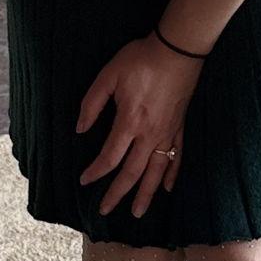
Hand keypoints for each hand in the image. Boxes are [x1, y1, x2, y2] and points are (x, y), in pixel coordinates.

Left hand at [77, 33, 203, 217]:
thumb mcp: (108, 75)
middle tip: (105, 211)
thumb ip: (92, 104)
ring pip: (156, 171)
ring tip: (137, 212)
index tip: (84, 181)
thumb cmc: (141, 59)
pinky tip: (168, 188)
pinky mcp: (180, 126)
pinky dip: (172, 174)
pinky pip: (177, 157)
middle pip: (132, 172)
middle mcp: (150, 134)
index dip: (95, 172)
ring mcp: (168, 132)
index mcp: (129, 122)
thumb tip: (79, 129)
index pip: (109, 157)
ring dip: (146, 194)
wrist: (177, 49)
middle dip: (117, 194)